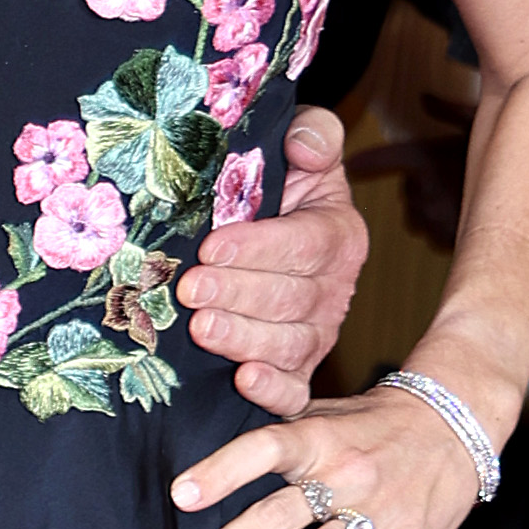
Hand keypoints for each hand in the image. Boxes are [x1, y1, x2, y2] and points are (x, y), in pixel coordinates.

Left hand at [170, 107, 365, 406]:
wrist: (263, 237)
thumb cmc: (275, 193)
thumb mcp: (297, 153)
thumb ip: (312, 136)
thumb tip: (306, 145)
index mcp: (337, 236)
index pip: (305, 244)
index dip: (259, 248)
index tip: (211, 247)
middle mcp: (333, 291)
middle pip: (291, 298)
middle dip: (238, 294)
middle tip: (191, 289)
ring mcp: (315, 335)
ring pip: (289, 345)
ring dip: (243, 339)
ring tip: (201, 328)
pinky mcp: (296, 373)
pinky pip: (295, 393)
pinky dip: (273, 391)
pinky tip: (243, 382)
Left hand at [173, 380, 484, 528]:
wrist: (457, 424)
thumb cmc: (372, 424)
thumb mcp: (326, 411)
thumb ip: (277, 423)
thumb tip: (224, 410)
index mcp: (320, 438)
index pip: (264, 448)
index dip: (221, 471)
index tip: (181, 497)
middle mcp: (346, 473)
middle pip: (278, 515)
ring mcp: (380, 510)